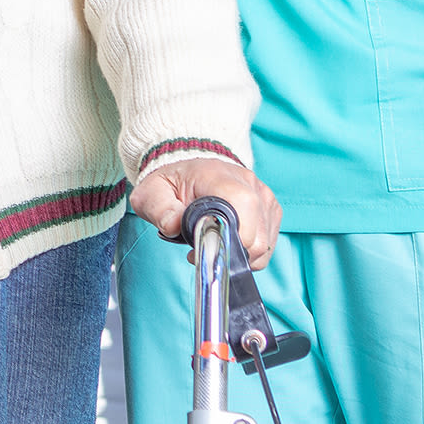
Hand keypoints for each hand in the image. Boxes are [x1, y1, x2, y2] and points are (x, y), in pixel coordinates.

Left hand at [130, 157, 279, 266]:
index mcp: (220, 177)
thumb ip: (160, 210)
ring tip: (214, 243)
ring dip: (238, 254)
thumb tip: (174, 227)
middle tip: (202, 248)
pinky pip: (267, 245)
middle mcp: (250, 184)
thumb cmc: (171, 182)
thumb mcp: (152, 193)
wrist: (188, 168)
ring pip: (263, 246)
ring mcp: (264, 197)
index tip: (203, 246)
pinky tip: (228, 241)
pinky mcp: (271, 210)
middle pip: (256, 237)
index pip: (243, 207)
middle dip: (228, 252)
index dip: (228, 238)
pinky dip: (248, 251)